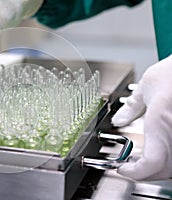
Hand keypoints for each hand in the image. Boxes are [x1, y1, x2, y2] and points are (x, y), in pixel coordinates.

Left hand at [112, 55, 171, 180]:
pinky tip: (163, 151)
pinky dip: (170, 159)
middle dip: (145, 173)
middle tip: (132, 167)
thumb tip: (119, 119)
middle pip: (165, 170)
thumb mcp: (148, 86)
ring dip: (160, 169)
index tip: (124, 170)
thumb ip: (132, 106)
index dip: (136, 173)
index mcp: (160, 121)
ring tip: (145, 162)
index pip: (151, 163)